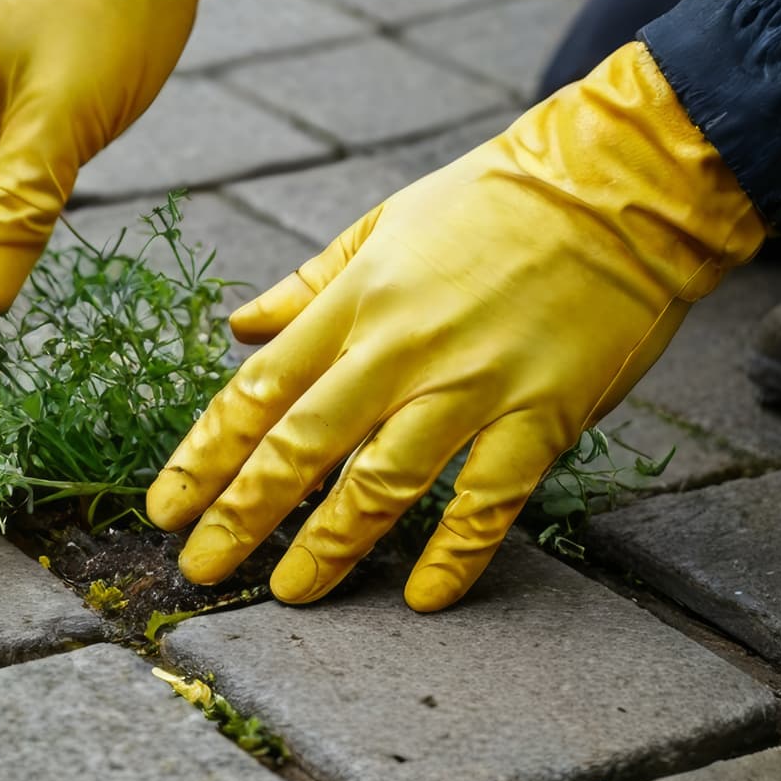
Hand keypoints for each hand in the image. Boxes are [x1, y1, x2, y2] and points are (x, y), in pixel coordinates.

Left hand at [146, 43, 767, 610]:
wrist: (615, 183)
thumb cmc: (493, 199)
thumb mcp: (382, 224)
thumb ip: (308, 285)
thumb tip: (239, 324)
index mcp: (355, 302)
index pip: (258, 391)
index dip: (205, 456)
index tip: (165, 507)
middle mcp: (400, 348)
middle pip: (301, 445)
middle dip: (241, 514)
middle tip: (198, 569)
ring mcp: (471, 384)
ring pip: (382, 482)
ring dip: (328, 545)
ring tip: (289, 593)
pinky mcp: (540, 414)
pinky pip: (488, 499)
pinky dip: (454, 553)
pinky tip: (422, 597)